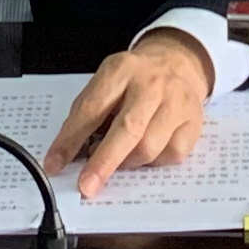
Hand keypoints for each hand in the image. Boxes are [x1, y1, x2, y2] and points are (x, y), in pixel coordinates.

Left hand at [42, 29, 211, 198]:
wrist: (177, 62)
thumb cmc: (133, 80)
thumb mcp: (105, 83)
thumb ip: (87, 115)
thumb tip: (67, 157)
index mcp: (121, 70)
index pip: (92, 108)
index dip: (71, 140)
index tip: (55, 165)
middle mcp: (152, 84)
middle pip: (127, 129)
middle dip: (104, 162)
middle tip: (86, 186)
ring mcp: (177, 102)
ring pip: (149, 148)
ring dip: (128, 163)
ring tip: (121, 157)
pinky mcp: (194, 122)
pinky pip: (171, 156)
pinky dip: (154, 162)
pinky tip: (148, 150)